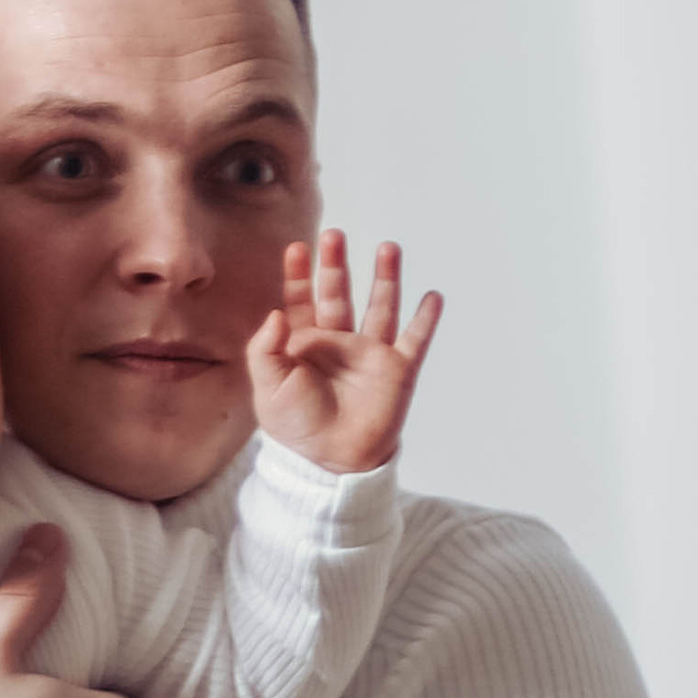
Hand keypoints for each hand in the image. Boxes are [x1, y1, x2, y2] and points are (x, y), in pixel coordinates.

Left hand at [249, 231, 441, 475]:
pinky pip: (414, 340)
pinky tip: (432, 296)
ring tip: (388, 247)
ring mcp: (370, 354)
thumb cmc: (297, 427)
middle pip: (339, 293)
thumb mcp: (267, 388)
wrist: (331, 463)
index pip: (301, 300)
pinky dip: (425, 319)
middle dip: (336, 264)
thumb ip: (265, 350)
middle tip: (334, 235)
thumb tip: (275, 313)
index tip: (296, 247)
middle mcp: (338, 342)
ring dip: (386, 278)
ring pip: (380, 307)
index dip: (297, 274)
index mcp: (304, 344)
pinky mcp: (397, 371)